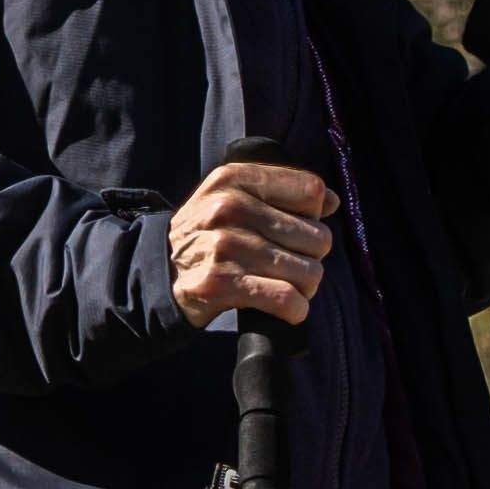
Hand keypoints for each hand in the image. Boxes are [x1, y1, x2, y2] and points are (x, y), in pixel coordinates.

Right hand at [162, 156, 338, 329]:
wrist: (157, 273)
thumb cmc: (205, 235)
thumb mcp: (230, 196)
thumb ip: (281, 192)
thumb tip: (332, 202)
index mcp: (234, 179)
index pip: (311, 191)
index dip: (313, 215)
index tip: (294, 228)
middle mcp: (229, 207)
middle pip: (317, 237)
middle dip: (309, 258)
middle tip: (285, 264)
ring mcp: (225, 246)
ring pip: (309, 273)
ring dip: (303, 287)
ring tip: (282, 285)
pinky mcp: (223, 284)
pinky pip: (288, 300)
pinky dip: (294, 310)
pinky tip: (284, 307)